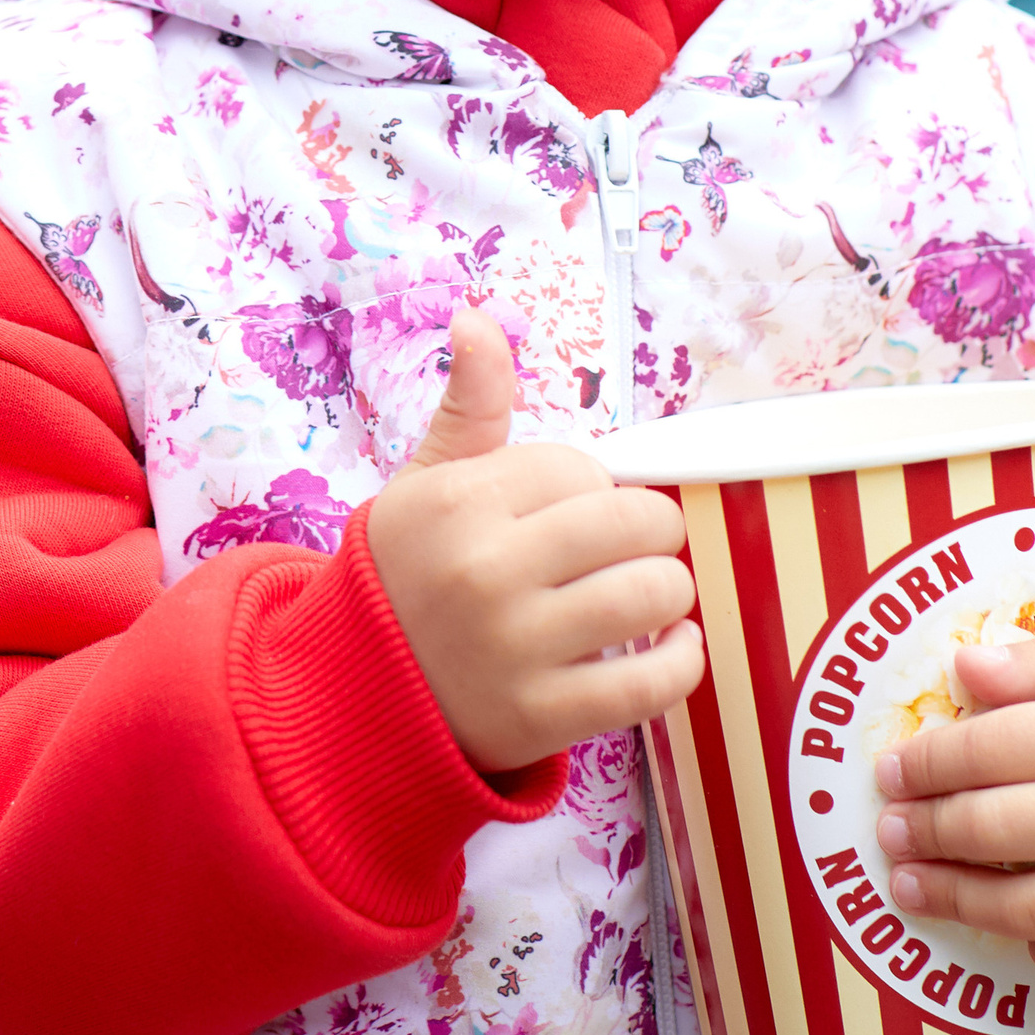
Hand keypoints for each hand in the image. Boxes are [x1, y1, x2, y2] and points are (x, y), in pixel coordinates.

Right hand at [364, 306, 702, 773]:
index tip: (572, 512)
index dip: (592, 488)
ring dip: (669, 591)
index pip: (582, 469)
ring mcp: (513, 648)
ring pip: (651, 595)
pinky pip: (650, 684)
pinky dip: (680, 661)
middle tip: (634, 546)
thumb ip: (469, 407)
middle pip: (633, 524)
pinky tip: (668, 645)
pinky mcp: (539, 717)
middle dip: (652, 530)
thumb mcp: (424, 484)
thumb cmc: (407, 576)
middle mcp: (484, 571)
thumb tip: (476, 317)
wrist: (354, 694)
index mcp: (459, 503)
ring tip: (648, 594)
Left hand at [871, 633, 1034, 993]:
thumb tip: (962, 669)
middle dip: (924, 830)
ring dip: (950, 897)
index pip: (991, 748)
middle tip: (888, 827)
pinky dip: (1029, 945)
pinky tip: (1006, 919)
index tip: (890, 770)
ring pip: (1019, 908)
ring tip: (910, 881)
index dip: (928, 762)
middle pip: (994, 831)